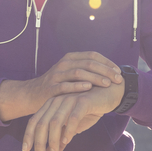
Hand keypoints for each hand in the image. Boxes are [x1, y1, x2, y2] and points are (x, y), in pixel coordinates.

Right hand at [0, 51, 121, 122]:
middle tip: (117, 79)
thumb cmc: (57, 86)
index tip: (119, 72)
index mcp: (71, 58)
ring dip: (95, 78)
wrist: (32, 94)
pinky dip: (78, 86)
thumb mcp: (70, 74)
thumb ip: (86, 71)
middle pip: (88, 63)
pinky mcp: (51, 87)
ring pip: (79, 72)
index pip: (93, 55)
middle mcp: (64, 63)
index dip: (107, 62)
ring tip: (107, 84)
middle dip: (105, 71)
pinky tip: (88, 89)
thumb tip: (110, 72)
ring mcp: (57, 75)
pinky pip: (66, 85)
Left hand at [21, 81, 123, 150]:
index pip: (35, 120)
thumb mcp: (73, 128)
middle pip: (42, 122)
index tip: (25, 150)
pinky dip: (68, 130)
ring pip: (56, 121)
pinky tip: (67, 141)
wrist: (109, 93)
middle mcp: (58, 100)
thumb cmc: (89, 110)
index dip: (29, 135)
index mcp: (52, 104)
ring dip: (53, 139)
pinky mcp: (84, 101)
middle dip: (39, 141)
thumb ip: (60, 141)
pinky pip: (73, 117)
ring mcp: (70, 99)